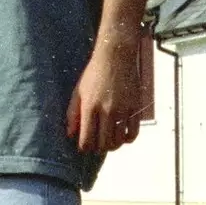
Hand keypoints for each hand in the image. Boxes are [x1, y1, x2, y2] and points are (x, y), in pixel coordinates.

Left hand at [65, 41, 143, 155]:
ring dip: (112, 146)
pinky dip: (127, 140)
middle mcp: (107, 111)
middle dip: (97, 149)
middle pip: (103, 143)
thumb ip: (73, 114)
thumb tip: (70, 134)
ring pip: (118, 141)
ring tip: (108, 143)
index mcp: (90, 107)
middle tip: (96, 146)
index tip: (84, 147)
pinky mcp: (135, 107)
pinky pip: (133, 133)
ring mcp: (123, 110)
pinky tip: (122, 137)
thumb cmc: (94, 73)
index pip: (86, 139)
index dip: (84, 148)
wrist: (116, 56)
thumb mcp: (78, 91)